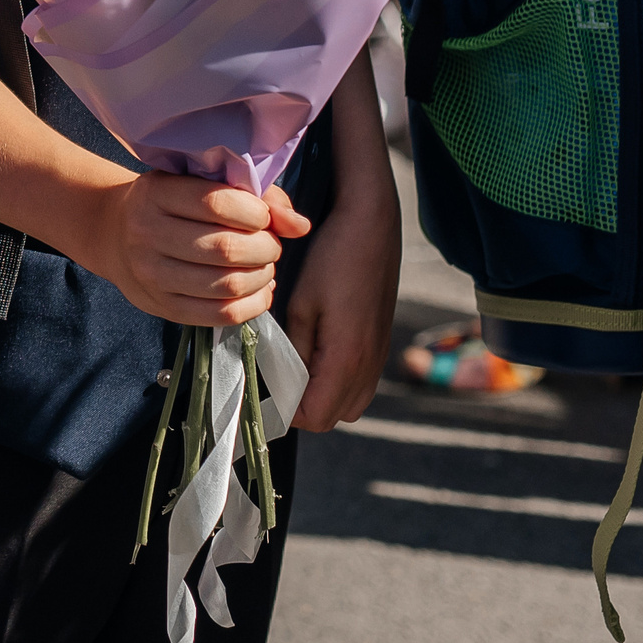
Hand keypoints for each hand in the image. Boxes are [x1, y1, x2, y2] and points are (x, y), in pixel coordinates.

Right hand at [88, 172, 286, 327]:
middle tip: (270, 244)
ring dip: (262, 277)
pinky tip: (259, 290)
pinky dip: (254, 305)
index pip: (218, 203)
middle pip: (226, 248)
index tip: (261, 215)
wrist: (114, 234)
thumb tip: (300, 226)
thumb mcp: (199, 182)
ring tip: (264, 266)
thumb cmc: (170, 203)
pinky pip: (221, 315)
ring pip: (227, 285)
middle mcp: (147, 233)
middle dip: (265, 248)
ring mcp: (151, 274)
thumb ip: (255, 196)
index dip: (256, 212)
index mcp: (156, 193)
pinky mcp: (162, 306)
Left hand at [279, 182, 401, 431]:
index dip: (286, 413)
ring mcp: (379, 356)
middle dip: (303, 407)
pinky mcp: (380, 343)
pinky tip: (315, 350)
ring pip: (349, 402)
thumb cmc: (333, 258)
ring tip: (292, 364)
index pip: (316, 417)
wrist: (372, 225)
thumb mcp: (301, 303)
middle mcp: (370, 366)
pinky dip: (336, 379)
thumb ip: (292, 347)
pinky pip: (359, 382)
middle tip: (274, 378)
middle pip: (333, 417)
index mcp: (348, 359)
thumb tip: (279, 379)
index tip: (262, 392)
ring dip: (321, 395)